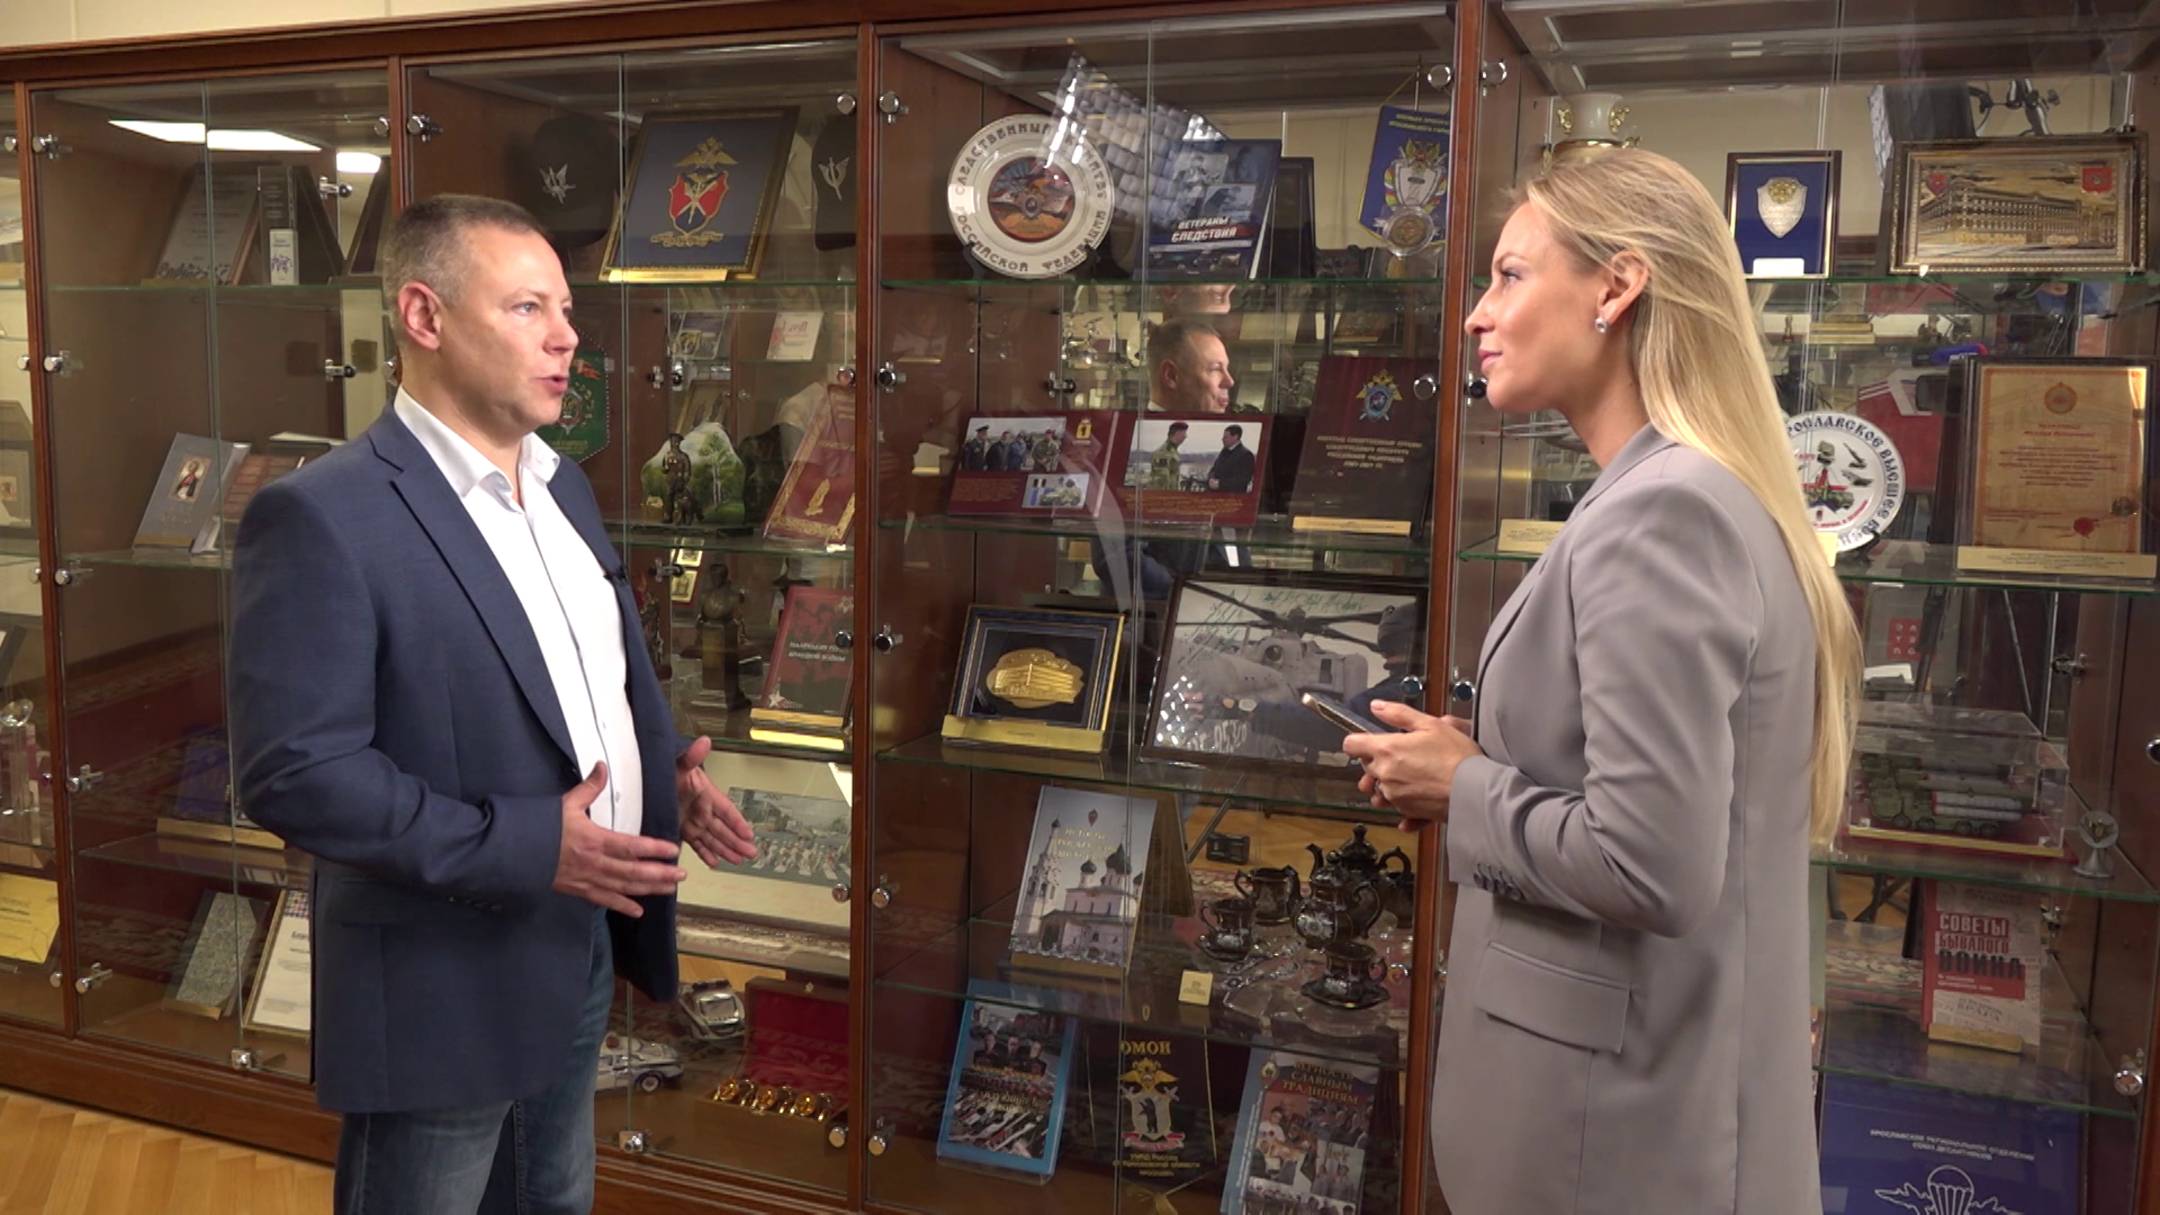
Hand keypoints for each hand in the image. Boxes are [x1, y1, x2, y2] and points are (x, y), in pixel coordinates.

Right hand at [552, 762, 685, 916]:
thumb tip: (602, 766)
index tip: (673, 850)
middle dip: (660, 874)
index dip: (655, 849)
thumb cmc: (541, 826)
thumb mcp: (567, 803)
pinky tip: (638, 912)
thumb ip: (590, 787)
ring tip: (670, 889)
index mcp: (595, 840)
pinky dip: (622, 906)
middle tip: (681, 875)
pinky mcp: (578, 890)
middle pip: (634, 872)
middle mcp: (595, 863)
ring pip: (624, 887)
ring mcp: (588, 879)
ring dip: (649, 889)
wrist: (514, 852)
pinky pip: (604, 900)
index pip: (632, 846)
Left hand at [677, 736, 757, 867]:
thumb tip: (704, 742)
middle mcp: (701, 809)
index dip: (737, 823)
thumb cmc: (667, 768)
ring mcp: (692, 820)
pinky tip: (714, 862)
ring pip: (712, 838)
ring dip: (725, 849)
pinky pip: (696, 843)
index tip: (749, 834)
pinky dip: (705, 853)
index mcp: (705, 793)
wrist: (647, 777)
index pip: (726, 810)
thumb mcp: (680, 763)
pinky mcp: (681, 828)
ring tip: (738, 861)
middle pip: (722, 829)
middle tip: (750, 854)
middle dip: (737, 842)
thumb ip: (693, 756)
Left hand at [1339, 702, 1482, 830]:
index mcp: (1386, 750)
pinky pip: (1396, 808)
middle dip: (1378, 761)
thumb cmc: (1457, 757)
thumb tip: (1378, 707)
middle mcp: (1385, 775)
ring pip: (1378, 789)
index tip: (1370, 740)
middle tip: (1401, 755)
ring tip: (1409, 775)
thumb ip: (1399, 714)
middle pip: (1366, 767)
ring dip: (1388, 783)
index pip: (1351, 744)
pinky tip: (1416, 795)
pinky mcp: (1407, 812)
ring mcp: (1394, 796)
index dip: (1360, 740)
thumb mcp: (1430, 724)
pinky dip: (1403, 803)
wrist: (1474, 789)